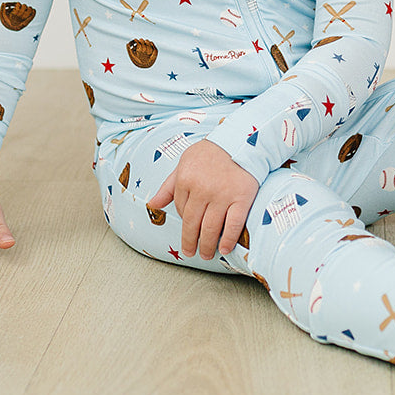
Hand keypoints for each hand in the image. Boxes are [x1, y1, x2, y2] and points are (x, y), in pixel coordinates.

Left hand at [147, 139, 258, 259]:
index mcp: (185, 180)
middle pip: (193, 223)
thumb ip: (168, 186)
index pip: (181, 210)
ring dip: (207, 245)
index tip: (189, 230)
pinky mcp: (242, 198)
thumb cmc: (211, 152)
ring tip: (205, 254)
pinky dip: (228, 239)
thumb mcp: (184, 163)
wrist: (242, 140)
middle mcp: (202, 190)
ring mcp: (223, 195)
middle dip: (190, 242)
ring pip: (211, 228)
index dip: (185, 222)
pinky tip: (225, 248)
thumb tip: (152, 204)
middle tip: (191, 253)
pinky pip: (233, 224)